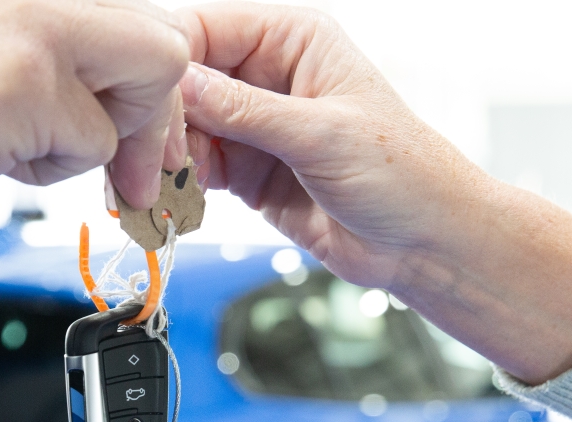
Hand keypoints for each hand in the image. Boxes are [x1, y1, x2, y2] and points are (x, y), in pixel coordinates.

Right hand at [0, 0, 189, 235]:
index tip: (128, 132)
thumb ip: (49, 49)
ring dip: (99, 140)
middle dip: (152, 116)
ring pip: (152, 80)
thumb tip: (131, 87)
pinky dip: (52, 170)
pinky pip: (96, 142)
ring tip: (17, 147)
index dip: (142, 81)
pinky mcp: (26, 80)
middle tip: (125, 171)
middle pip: (163, 37)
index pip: (134, 12)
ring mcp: (34, 19)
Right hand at [178, 2, 571, 383]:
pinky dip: (178, 185)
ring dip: (163, 157)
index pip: (203, 28)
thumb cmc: (403, 174)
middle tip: (149, 159)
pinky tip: (175, 201)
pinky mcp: (246, 170)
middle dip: (160, 118)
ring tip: (159, 187)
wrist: (423, 243)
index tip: (148, 105)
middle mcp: (267, 74)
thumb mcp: (321, 135)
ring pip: (181, 127)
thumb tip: (183, 85)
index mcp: (292, 38)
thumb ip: (247, 111)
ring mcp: (254, 124)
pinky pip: (194, 168)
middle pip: (182, 79)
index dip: (169, 62)